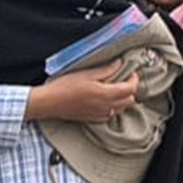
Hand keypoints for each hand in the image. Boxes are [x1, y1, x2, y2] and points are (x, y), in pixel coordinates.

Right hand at [25, 60, 139, 124]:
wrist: (49, 103)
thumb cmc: (64, 87)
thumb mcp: (85, 74)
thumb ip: (106, 70)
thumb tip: (119, 64)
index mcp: (105, 93)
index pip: (130, 88)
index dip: (134, 79)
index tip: (131, 72)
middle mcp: (106, 106)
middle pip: (129, 99)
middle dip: (130, 89)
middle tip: (123, 79)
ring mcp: (100, 114)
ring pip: (122, 108)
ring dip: (123, 99)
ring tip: (115, 89)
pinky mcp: (93, 119)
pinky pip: (111, 115)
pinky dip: (113, 107)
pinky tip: (105, 100)